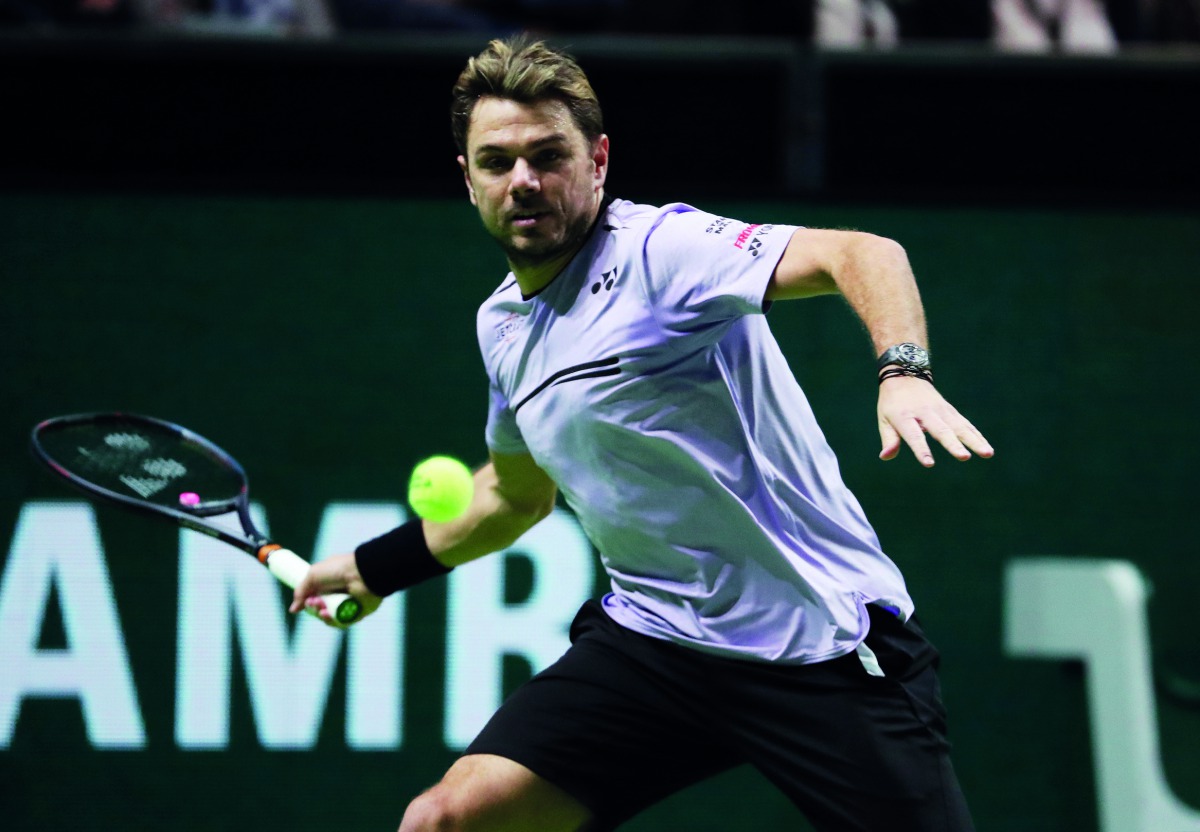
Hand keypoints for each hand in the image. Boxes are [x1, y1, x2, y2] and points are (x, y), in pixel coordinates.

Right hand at [289, 552, 382, 626]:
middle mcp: (337, 594)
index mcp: (329, 583)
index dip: (308, 602)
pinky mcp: (356, 613)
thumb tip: (293, 609)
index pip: (314, 598)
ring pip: (329, 618)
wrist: (361, 574)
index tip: (304, 602)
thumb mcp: (313, 575)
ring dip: (322, 616)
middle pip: (320, 610)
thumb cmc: (338, 569)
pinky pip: (341, 623)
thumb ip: (301, 591)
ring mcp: (346, 604)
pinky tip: (328, 615)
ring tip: (322, 610)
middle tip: (315, 603)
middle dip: (314, 609)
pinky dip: (333, 621)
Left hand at [877, 375, 993, 466]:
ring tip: (987, 453)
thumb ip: (889, 439)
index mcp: (905, 416)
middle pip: (941, 430)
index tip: (929, 463)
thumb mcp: (884, 419)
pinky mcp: (950, 411)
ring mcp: (941, 411)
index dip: (921, 449)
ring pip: (959, 427)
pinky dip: (976, 435)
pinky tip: (986, 447)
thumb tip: (885, 457)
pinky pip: (965, 424)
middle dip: (953, 444)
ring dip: (974, 440)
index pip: (914, 435)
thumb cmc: (892, 403)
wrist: (906, 375)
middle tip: (964, 457)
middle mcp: (925, 413)